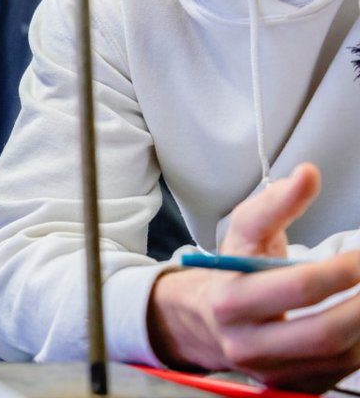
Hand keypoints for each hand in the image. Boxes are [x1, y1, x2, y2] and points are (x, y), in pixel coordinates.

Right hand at [149, 164, 359, 390]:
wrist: (206, 321)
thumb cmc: (232, 271)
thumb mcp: (244, 232)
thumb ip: (276, 202)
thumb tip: (308, 174)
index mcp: (231, 301)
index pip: (298, 288)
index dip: (341, 270)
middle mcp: (247, 344)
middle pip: (325, 333)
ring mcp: (271, 372)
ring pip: (339, 356)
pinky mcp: (290, 386)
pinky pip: (340, 373)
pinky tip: (359, 318)